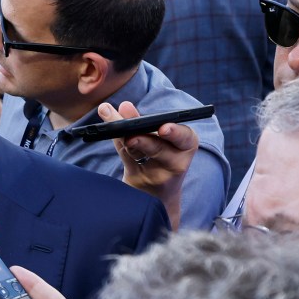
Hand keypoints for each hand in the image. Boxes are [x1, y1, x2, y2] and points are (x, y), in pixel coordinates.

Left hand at [99, 101, 198, 229]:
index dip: (176, 133)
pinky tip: (112, 137)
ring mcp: (158, 177)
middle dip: (144, 140)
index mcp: (185, 146)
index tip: (163, 128)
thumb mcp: (154, 139)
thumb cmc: (157, 159)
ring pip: (143, 159)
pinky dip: (121, 150)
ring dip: (130, 146)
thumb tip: (124, 105)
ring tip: (122, 137)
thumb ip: (137, 122)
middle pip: (160, 149)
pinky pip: (128, 165)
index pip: (186, 138)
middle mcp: (176, 163)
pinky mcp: (140, 184)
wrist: (155, 194)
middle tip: (130, 136)